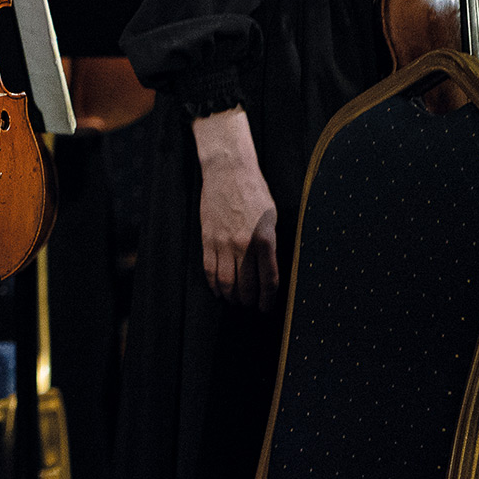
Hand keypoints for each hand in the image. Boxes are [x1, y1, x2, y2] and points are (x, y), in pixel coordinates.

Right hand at [191, 109, 278, 310]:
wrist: (228, 171)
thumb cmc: (254, 191)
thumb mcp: (272, 217)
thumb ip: (270, 243)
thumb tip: (268, 267)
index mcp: (264, 239)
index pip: (268, 279)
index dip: (268, 298)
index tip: (266, 307)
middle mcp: (243, 244)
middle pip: (246, 285)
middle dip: (248, 300)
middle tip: (250, 305)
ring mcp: (223, 242)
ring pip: (225, 281)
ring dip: (231, 295)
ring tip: (234, 300)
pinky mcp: (207, 238)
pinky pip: (209, 268)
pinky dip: (213, 283)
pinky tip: (218, 289)